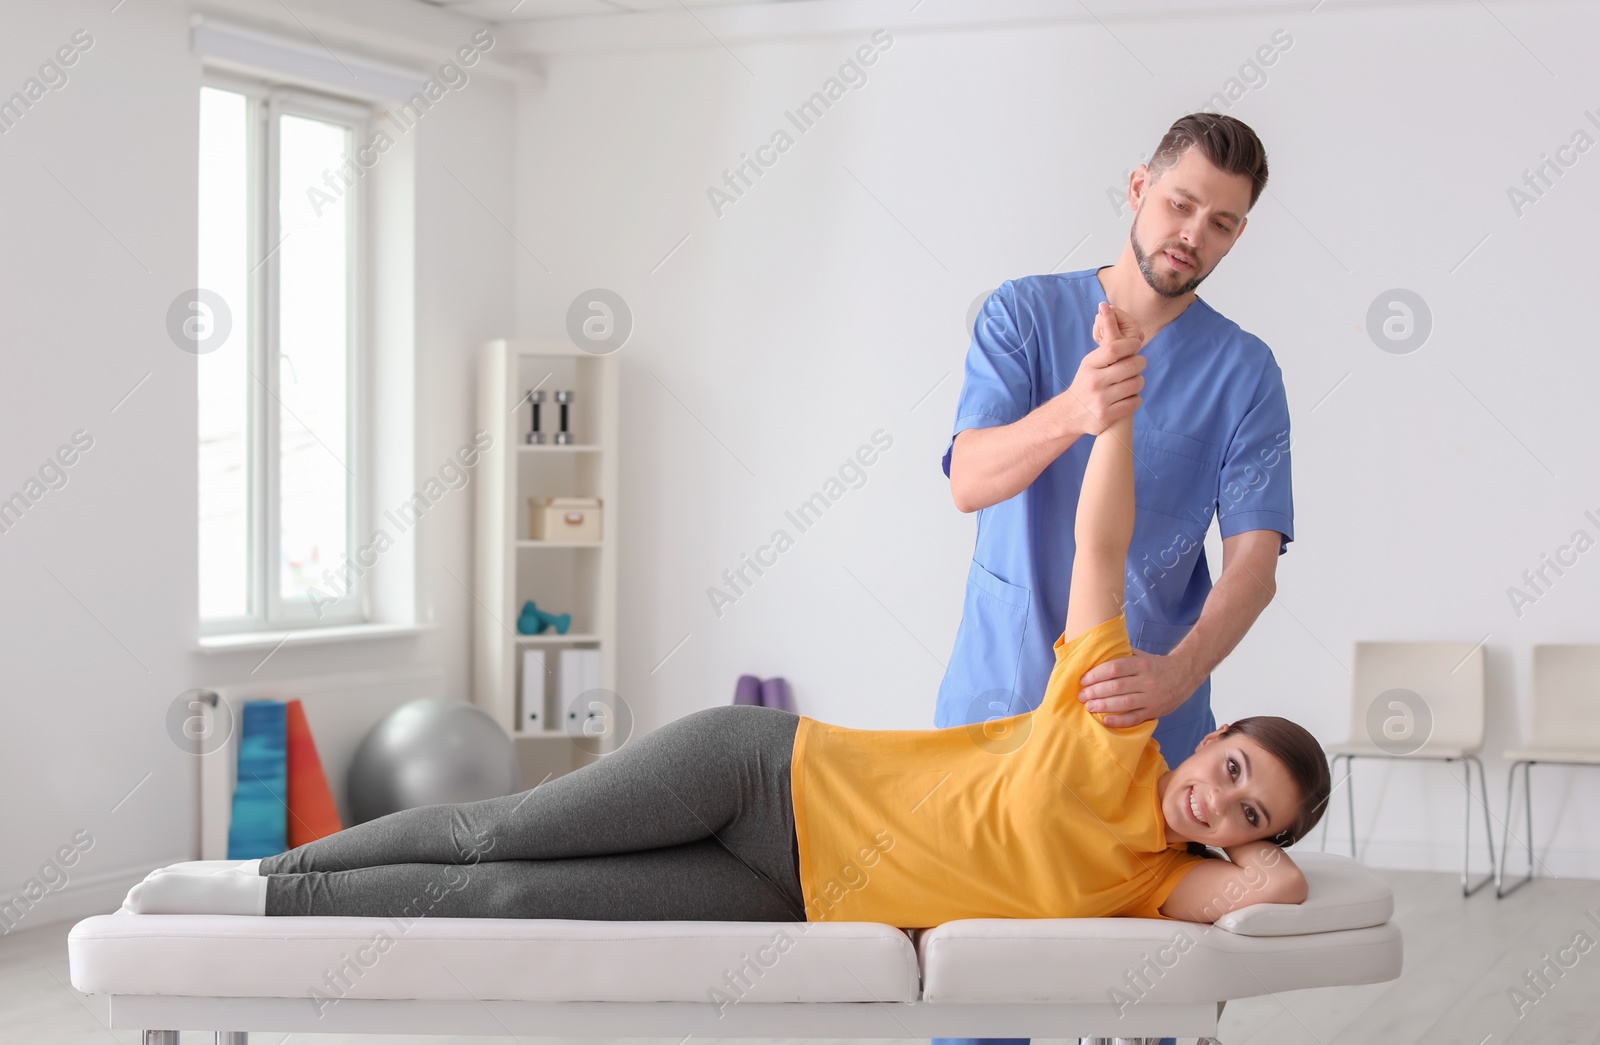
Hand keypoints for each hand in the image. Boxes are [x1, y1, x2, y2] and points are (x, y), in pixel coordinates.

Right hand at [1055, 301, 1145, 436]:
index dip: (1130, 344)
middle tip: (1138, 364)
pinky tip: (1128, 397)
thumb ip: (1109, 349)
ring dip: (1138, 381)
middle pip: (1131, 366)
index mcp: (1089, 365)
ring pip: (1136, 384)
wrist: (1069, 414)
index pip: (1114, 348)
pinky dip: (1135, 398)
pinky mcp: (1106, 416)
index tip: (1136, 344)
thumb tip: (1137, 331)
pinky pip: (1134, 402)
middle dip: (1140, 363)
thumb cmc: (1086, 383)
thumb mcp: (1090, 363)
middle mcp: (1094, 381)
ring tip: (1132, 381)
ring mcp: (1100, 400)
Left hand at [1077, 647, 1196, 726]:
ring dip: (1103, 705)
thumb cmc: (1156, 665)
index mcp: (1142, 665)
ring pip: (1124, 703)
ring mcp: (1151, 698)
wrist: (1185, 675)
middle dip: (1095, 691)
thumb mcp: (1142, 656)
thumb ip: (1123, 656)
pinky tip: (1105, 720)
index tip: (1083, 680)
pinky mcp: (1154, 711)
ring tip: (1088, 706)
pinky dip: (1119, 721)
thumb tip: (1097, 655)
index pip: (1114, 668)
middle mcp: (1147, 681)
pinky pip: (1135, 718)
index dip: (1096, 674)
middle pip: (1116, 686)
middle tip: (1081, 695)